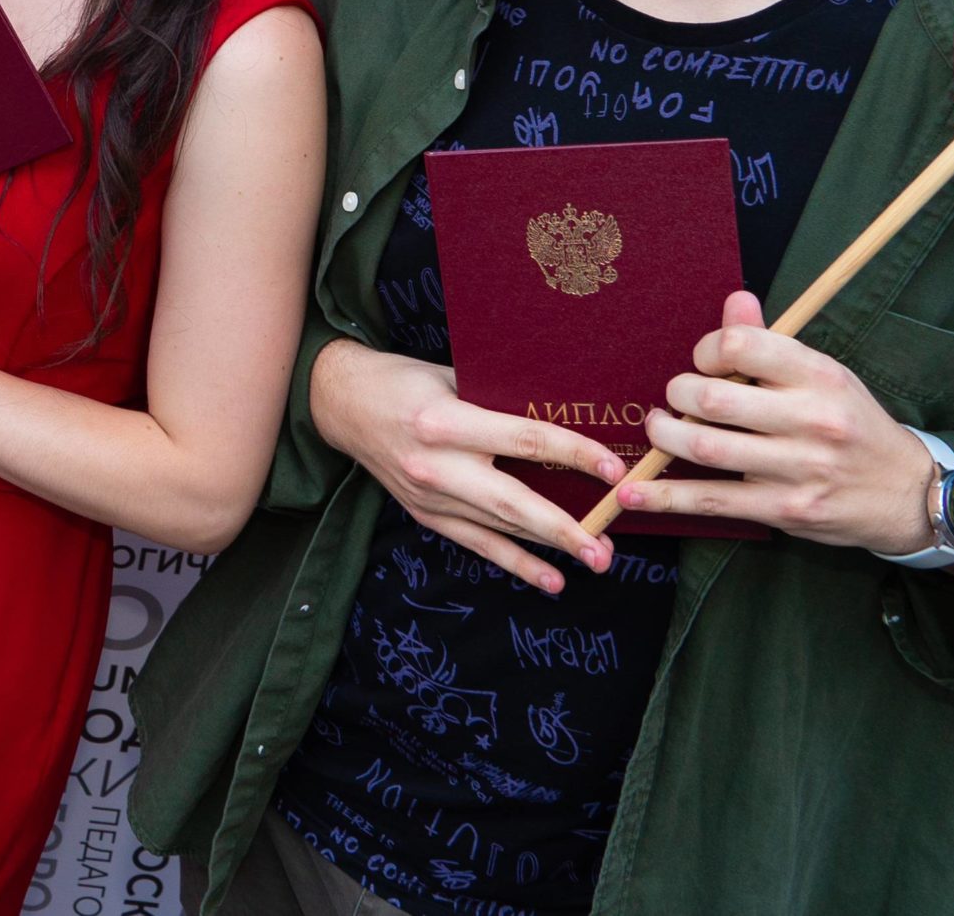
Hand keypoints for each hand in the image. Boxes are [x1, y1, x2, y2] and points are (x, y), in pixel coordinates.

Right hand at [312, 337, 623, 593]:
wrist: (340, 403)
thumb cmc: (401, 380)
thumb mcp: (451, 374)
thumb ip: (499, 397)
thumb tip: (563, 413)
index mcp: (446, 421)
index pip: (524, 439)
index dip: (574, 454)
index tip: (613, 469)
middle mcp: (437, 464)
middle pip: (513, 501)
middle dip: (564, 528)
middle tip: (606, 546)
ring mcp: (429, 495)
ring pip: (499, 527)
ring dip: (550, 547)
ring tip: (596, 558)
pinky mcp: (424, 513)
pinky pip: (476, 543)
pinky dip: (515, 562)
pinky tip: (550, 579)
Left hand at [619, 291, 932, 551]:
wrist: (906, 493)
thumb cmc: (852, 424)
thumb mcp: (823, 376)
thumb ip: (770, 343)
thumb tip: (735, 300)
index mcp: (819, 376)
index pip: (740, 346)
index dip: (706, 350)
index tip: (704, 362)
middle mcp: (812, 420)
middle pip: (712, 398)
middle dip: (677, 394)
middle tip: (674, 398)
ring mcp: (799, 468)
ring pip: (705, 447)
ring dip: (664, 438)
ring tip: (660, 429)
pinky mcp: (785, 510)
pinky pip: (710, 500)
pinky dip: (663, 497)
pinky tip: (632, 493)